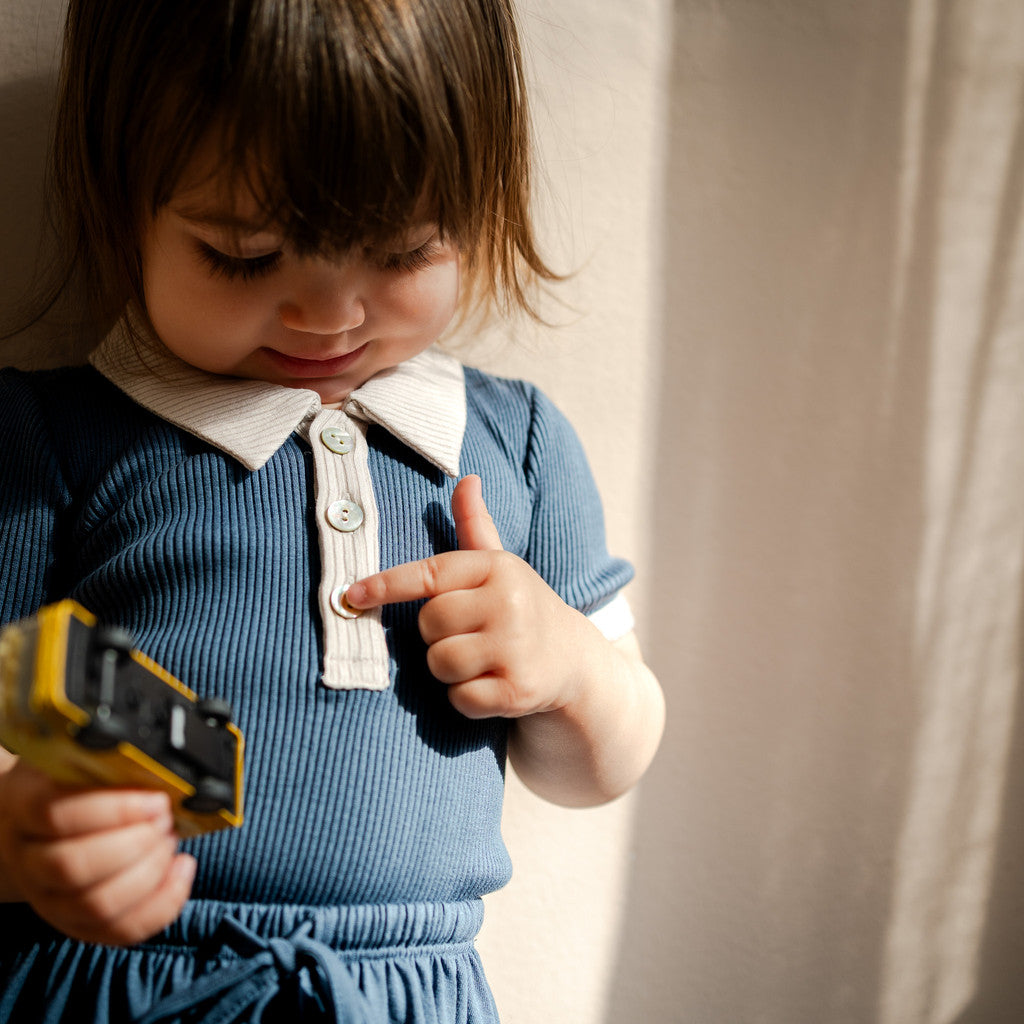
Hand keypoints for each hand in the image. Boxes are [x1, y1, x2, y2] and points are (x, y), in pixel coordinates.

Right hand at [0, 760, 195, 944]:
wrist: (36, 826)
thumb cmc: (70, 786)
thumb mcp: (77, 763)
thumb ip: (108, 766)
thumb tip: (161, 771)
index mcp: (24, 808)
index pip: (57, 815)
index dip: (115, 810)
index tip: (157, 799)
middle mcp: (29, 859)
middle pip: (74, 866)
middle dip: (136, 844)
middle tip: (165, 821)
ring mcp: (49, 899)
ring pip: (96, 905)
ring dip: (150, 874)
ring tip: (170, 842)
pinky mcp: (76, 924)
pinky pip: (120, 931)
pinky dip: (162, 903)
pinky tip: (180, 869)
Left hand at [345, 475, 588, 719]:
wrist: (572, 659)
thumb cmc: (520, 606)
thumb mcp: (500, 564)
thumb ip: (475, 525)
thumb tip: (467, 478)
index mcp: (498, 568)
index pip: (430, 573)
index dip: (386, 584)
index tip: (353, 594)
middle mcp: (509, 603)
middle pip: (429, 624)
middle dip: (436, 635)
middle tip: (467, 635)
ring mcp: (515, 648)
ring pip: (440, 663)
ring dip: (449, 670)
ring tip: (480, 661)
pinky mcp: (518, 690)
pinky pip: (460, 699)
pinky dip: (466, 699)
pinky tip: (491, 685)